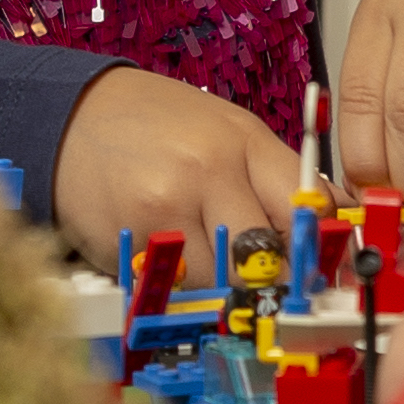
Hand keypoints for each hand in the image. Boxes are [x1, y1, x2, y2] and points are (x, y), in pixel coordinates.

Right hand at [53, 65, 307, 264]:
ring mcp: (165, 211)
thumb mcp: (230, 130)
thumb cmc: (157, 124)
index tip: (320, 266)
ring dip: (221, 282)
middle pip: (265, 256)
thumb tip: (332, 218)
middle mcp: (207, 174)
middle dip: (270, 274)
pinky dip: (180, 282)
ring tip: (204, 250)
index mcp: (243, 142)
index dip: (318, 245)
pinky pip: (174, 286)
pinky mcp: (130, 242)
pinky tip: (168, 250)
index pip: (305, 208)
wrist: (71, 117)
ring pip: (219, 281)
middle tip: (266, 277)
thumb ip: (278, 175)